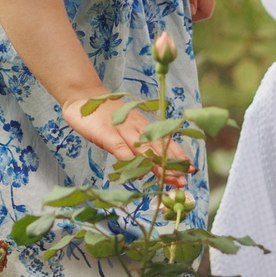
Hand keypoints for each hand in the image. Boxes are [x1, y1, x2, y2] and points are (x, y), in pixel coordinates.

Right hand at [61, 94, 193, 179]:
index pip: (164, 142)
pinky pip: (120, 148)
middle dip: (172, 165)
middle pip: (158, 148)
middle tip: (185, 180)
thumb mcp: (125, 127)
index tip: (192, 169)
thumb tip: (151, 163)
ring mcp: (122, 130)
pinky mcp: (107, 133)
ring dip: (157, 165)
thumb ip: (136, 142)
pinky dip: (129, 160)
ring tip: (170, 179)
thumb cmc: (106, 115)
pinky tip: (137, 172)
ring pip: (143, 149)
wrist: (83, 96)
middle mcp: (137, 127)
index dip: (178, 155)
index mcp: (143, 126)